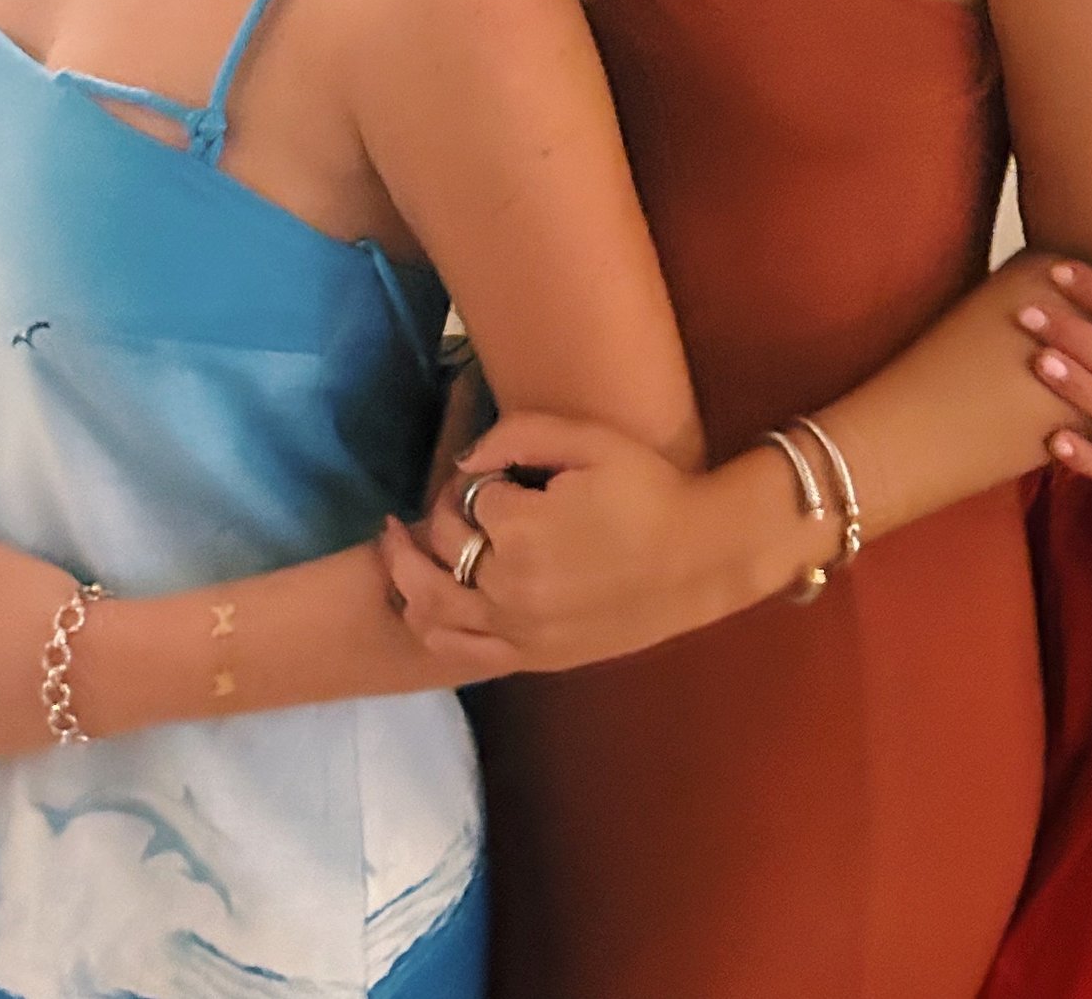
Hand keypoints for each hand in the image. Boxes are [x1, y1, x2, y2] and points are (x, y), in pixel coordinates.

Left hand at [377, 411, 747, 673]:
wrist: (698, 558)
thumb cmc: (648, 490)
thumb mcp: (589, 441)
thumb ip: (517, 434)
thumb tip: (463, 459)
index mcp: (521, 526)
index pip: (468, 495)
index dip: (480, 477)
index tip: (501, 471)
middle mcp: (508, 584)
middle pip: (444, 544)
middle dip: (441, 514)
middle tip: (454, 496)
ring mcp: (516, 628)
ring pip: (432, 605)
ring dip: (404, 573)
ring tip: (393, 546)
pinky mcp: (531, 657)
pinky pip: (459, 652)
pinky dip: (430, 628)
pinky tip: (419, 605)